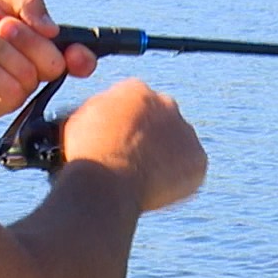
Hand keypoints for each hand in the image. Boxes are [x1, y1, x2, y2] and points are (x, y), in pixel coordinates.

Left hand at [0, 0, 96, 118]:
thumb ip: (29, 2)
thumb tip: (52, 29)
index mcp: (37, 41)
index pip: (74, 56)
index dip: (82, 57)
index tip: (76, 54)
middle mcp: (32, 67)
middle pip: (53, 63)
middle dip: (26, 40)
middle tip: (1, 25)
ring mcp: (16, 88)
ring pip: (28, 75)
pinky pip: (9, 90)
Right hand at [59, 79, 205, 212]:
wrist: (107, 184)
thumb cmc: (88, 154)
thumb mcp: (80, 118)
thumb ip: (100, 110)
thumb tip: (105, 114)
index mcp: (136, 90)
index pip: (135, 102)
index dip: (125, 124)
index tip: (118, 140)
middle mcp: (166, 103)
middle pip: (159, 120)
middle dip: (149, 137)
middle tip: (132, 159)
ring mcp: (185, 131)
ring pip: (176, 143)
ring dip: (164, 156)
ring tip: (142, 178)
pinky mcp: (197, 159)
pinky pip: (189, 168)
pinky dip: (177, 179)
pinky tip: (156, 188)